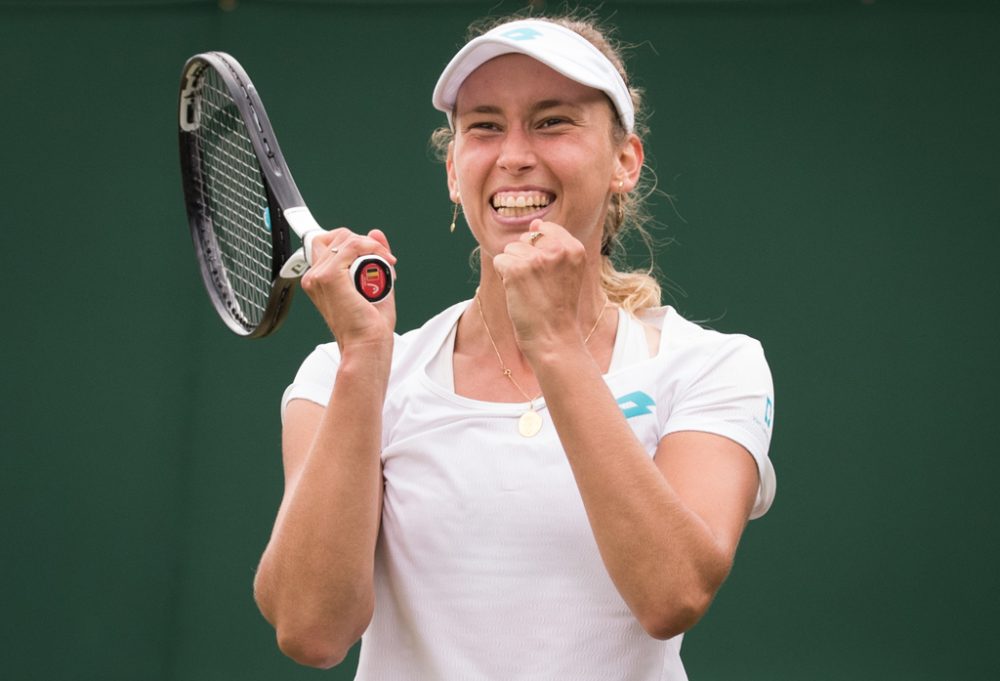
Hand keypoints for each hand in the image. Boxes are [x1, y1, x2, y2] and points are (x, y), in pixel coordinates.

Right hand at [301, 228, 396, 347]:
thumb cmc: (368, 325)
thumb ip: (374, 257)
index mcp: (318, 280)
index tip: (374, 256)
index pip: (328, 243)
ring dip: (371, 246)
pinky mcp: (329, 277)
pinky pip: (351, 245)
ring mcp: (318, 276)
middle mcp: (314, 277)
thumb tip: (375, 233)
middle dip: (363, 242)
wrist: (367, 344)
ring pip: (345, 238)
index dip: (352, 243)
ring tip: (385, 265)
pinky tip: (382, 259)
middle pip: (335, 236)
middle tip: (383, 261)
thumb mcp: (374, 283)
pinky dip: (370, 247)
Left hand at [491, 219, 588, 356]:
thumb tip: (535, 223)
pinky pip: (499, 261)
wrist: (553, 338)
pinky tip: (518, 292)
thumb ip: (556, 245)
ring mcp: (537, 258)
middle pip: (526, 239)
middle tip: (539, 286)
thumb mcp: (568, 271)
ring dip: (513, 269)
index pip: (545, 229)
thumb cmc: (558, 307)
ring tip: (529, 289)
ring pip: (510, 250)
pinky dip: (503, 277)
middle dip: (525, 259)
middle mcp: (558, 249)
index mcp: (575, 247)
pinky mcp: (516, 268)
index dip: (539, 251)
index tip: (548, 275)